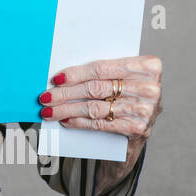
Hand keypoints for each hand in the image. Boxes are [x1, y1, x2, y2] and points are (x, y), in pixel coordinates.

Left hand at [39, 55, 162, 193]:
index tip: (56, 78)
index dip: (75, 74)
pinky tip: (66, 120)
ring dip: (67, 110)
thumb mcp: (124, 74)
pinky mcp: (138, 129)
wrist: (146, 119)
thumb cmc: (130, 90)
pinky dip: (80, 122)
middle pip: (96, 89)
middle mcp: (149, 88)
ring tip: (50, 111)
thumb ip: (103, 71)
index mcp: (148, 66)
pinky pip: (101, 124)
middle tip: (46, 97)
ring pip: (95, 108)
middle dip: (66, 93)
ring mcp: (145, 110)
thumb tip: (64, 75)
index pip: (102, 69)